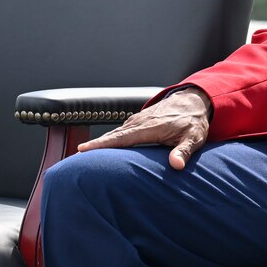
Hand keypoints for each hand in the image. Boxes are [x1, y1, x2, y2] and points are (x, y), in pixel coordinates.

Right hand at [77, 88, 211, 169]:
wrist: (193, 101)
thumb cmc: (193, 122)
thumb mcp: (194, 137)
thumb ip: (184, 151)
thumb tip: (176, 165)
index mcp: (151, 127)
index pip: (123, 137)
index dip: (103, 144)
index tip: (83, 150)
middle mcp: (140, 122)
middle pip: (112, 136)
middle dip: (93, 147)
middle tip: (73, 160)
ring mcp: (137, 120)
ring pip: (114, 134)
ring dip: (99, 144)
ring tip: (80, 159)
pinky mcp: (137, 122)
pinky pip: (119, 132)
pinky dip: (108, 140)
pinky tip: (99, 151)